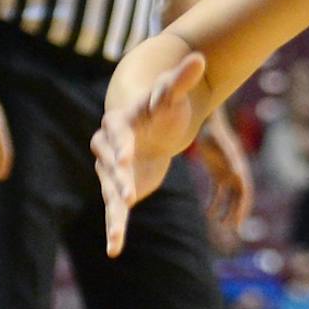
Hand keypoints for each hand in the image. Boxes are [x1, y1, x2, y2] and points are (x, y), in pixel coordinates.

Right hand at [91, 52, 207, 256]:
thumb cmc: (160, 107)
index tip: (125, 157)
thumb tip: (200, 58)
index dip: (120, 146)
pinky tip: (114, 249)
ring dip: (114, 214)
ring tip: (116, 236)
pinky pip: (115, 212)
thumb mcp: (171, 95)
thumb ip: (181, 80)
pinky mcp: (119, 190)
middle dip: (118, 180)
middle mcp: (109, 150)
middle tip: (126, 195)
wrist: (150, 127)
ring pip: (110, 193)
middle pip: (110, 166)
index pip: (116, 134)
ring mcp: (111, 172)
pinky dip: (115, 229)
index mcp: (118, 125)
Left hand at [197, 121, 254, 234]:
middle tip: (232, 230)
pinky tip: (208, 212)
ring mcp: (226, 173)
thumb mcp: (222, 149)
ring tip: (219, 224)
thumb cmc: (215, 135)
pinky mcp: (216, 172)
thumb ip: (231, 162)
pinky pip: (217, 191)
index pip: (245, 195)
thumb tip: (239, 175)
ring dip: (225, 210)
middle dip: (236, 214)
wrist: (207, 124)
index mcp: (241, 170)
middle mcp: (236, 174)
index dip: (243, 210)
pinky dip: (214, 202)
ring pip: (228, 198)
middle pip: (238, 199)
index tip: (239, 225)